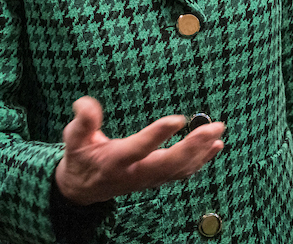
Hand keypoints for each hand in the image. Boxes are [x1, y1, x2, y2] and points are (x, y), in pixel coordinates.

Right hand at [54, 96, 224, 205]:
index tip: (178, 119)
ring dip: (201, 152)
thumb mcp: (74, 139)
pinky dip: (201, 160)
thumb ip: (82, 122)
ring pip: (179, 169)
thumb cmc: (81, 159)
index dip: (157, 135)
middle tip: (214, 127)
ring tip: (218, 133)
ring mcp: (148, 179)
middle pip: (167, 164)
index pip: (139, 149)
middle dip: (193, 146)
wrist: (82, 190)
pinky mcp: (156, 179)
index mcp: (115, 161)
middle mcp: (135, 173)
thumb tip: (85, 102)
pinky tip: (215, 147)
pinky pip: (182, 172)